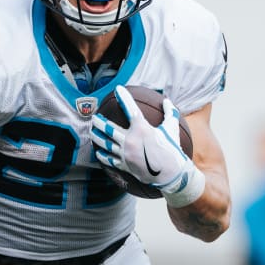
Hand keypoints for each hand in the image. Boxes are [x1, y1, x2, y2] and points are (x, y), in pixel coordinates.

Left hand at [91, 86, 204, 205]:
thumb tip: (167, 100)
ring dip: (97, 137)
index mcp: (141, 129)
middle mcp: (130, 140)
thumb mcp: (172, 129)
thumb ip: (170, 113)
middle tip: (94, 117)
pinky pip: (109, 159)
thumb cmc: (172, 150)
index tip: (118, 89)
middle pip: (109, 129)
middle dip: (99, 122)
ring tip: (92, 132)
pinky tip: (98, 152)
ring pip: (105, 143)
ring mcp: (125, 154)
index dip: (124, 97)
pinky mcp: (124, 165)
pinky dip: (102, 155)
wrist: (170, 175)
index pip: (130, 109)